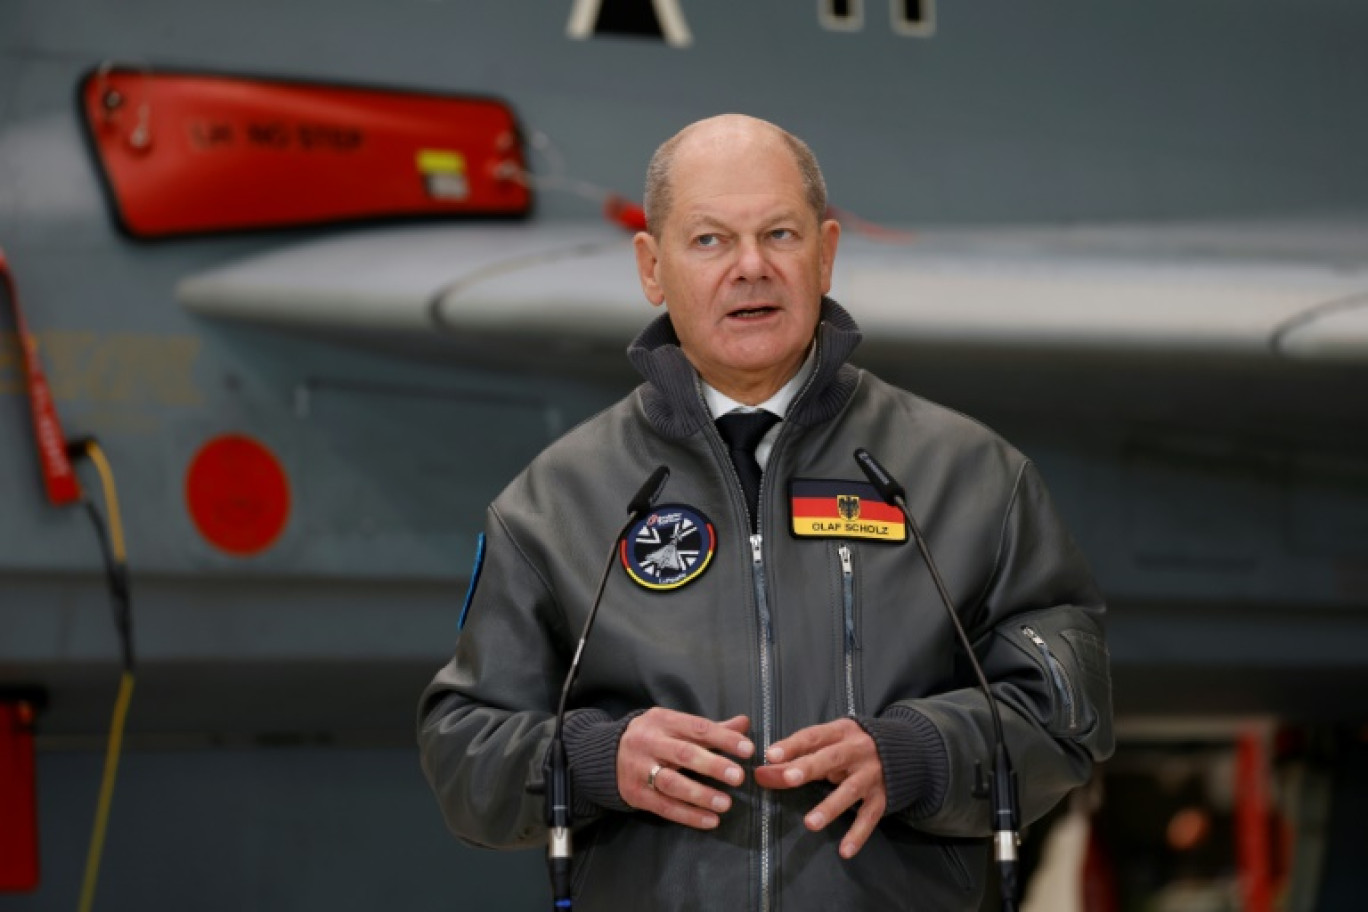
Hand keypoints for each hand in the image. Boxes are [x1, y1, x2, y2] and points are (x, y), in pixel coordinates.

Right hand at [618, 709, 752, 829]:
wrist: (605, 755)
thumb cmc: (652, 738)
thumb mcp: (675, 725)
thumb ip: (710, 729)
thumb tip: (743, 724)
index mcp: (663, 721)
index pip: (698, 728)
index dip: (724, 738)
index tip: (747, 749)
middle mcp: (649, 742)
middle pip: (683, 754)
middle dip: (713, 765)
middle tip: (738, 777)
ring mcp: (640, 769)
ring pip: (672, 783)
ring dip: (700, 795)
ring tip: (726, 804)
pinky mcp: (636, 794)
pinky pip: (664, 807)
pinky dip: (688, 815)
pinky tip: (709, 820)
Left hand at [753, 718, 885, 857]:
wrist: (903, 749)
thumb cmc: (850, 745)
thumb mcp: (828, 743)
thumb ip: (796, 757)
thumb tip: (761, 774)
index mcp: (841, 731)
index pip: (813, 735)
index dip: (792, 744)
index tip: (770, 755)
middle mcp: (858, 750)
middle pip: (831, 758)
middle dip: (809, 767)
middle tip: (788, 778)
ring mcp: (872, 774)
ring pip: (850, 790)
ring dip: (830, 806)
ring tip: (811, 823)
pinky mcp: (882, 796)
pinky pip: (870, 817)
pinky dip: (858, 834)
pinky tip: (844, 851)